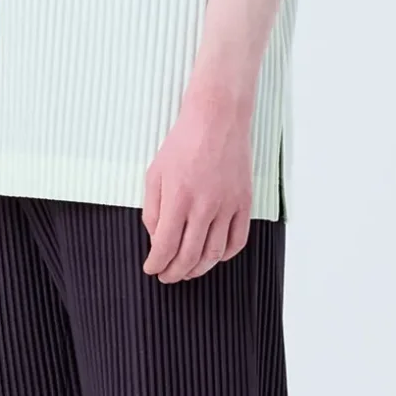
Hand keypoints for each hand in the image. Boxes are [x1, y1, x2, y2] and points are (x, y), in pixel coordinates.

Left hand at [140, 91, 254, 280]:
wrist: (217, 119)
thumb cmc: (184, 142)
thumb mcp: (155, 173)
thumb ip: (153, 209)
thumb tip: (156, 237)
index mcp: (179, 197)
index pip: (166, 246)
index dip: (156, 264)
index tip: (152, 268)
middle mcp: (205, 205)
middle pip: (189, 255)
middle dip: (175, 272)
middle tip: (167, 276)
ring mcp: (227, 205)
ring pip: (215, 253)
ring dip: (199, 269)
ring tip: (188, 271)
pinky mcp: (244, 202)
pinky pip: (238, 240)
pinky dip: (226, 255)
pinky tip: (215, 256)